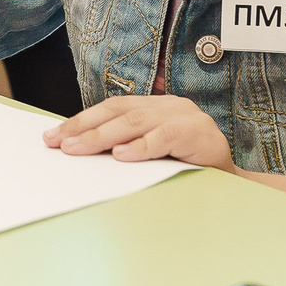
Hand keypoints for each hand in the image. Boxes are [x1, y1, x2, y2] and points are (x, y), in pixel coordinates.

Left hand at [43, 94, 234, 170]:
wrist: (232, 181)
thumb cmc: (187, 166)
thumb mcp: (152, 153)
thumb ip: (125, 146)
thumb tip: (81, 150)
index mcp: (156, 106)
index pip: (112, 108)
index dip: (81, 120)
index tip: (53, 136)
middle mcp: (168, 105)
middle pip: (119, 111)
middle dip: (84, 127)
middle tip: (59, 143)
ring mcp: (184, 116)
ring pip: (136, 122)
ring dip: (103, 136)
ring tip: (79, 148)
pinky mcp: (196, 133)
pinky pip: (163, 137)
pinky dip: (140, 147)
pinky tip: (121, 155)